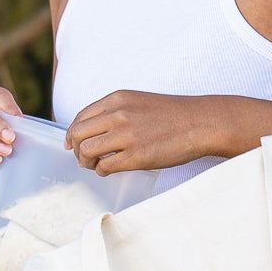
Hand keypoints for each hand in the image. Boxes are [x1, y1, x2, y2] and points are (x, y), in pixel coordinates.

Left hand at [65, 91, 215, 174]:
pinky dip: (101, 171)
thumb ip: (115, 112)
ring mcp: (126, 136)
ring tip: (96, 165)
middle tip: (83, 158)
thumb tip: (92, 133)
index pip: (81, 116)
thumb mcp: (138, 102)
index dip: (72, 133)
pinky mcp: (136, 156)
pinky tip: (109, 170)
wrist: (199, 123)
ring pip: (87, 151)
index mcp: (117, 99)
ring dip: (87, 162)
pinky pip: (104, 166)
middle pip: (79, 134)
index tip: (72, 144)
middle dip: (76, 149)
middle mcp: (118, 115)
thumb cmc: (172, 115)